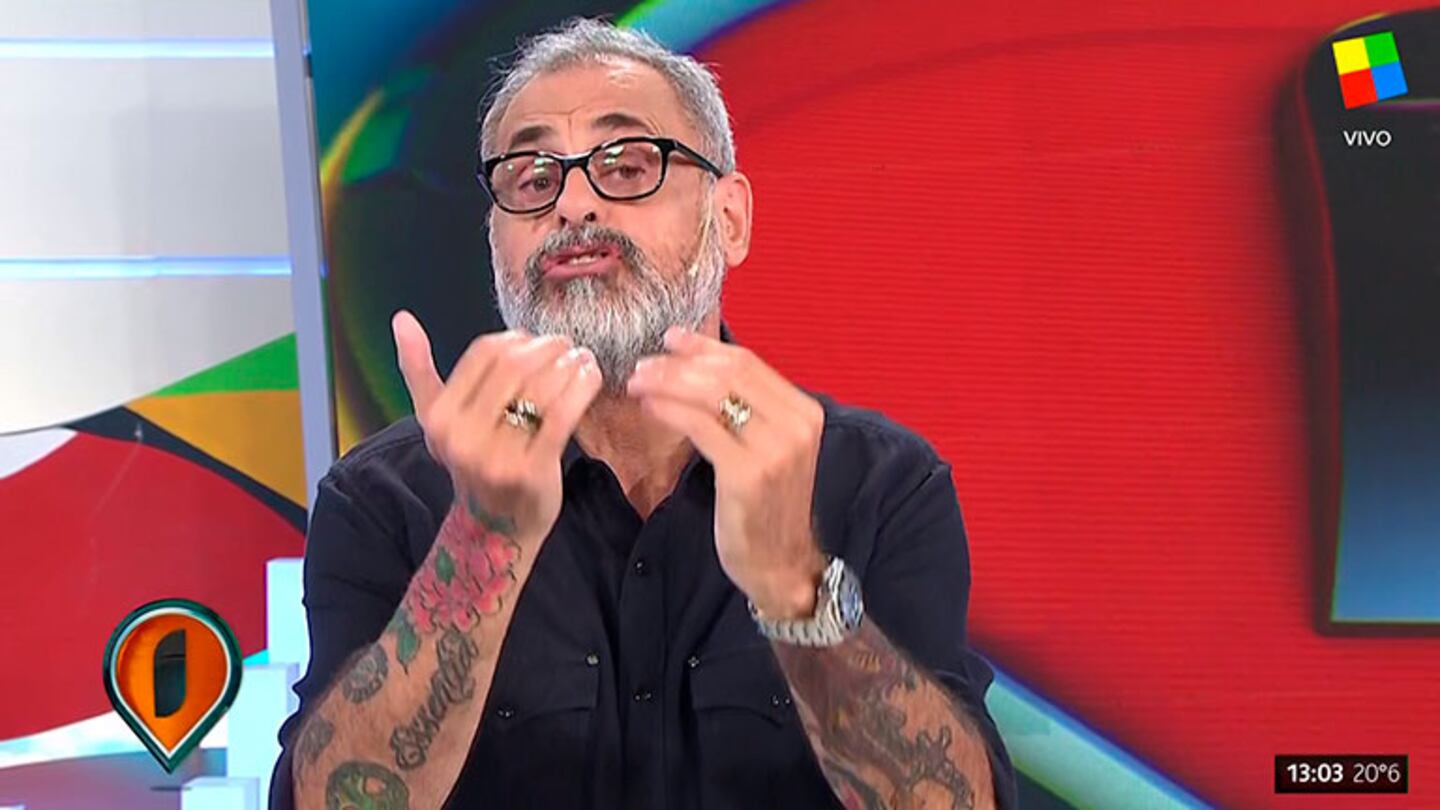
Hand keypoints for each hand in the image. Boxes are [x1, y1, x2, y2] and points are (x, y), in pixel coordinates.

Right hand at [392, 311, 603, 545]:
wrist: (496, 529)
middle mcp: (462, 437)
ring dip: (569, 364)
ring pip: (542, 386)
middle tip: (567, 345)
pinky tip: (590, 377)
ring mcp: (496, 456)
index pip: (485, 352)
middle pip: (515, 365)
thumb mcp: (438, 421)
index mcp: (439, 417)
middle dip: (548, 347)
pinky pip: (563, 413)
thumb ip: (418, 371)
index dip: (517, 339)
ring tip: (581, 359)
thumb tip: (402, 319)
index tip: (535, 342)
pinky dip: (582, 387)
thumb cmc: (475, 464)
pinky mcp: (533, 470)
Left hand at [626, 328, 826, 617]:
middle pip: (727, 373)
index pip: (747, 362)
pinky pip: (700, 427)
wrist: (780, 562)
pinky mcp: (747, 474)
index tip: (669, 339)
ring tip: (638, 383)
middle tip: (642, 366)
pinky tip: (649, 407)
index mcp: (804, 411)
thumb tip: (703, 365)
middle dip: (677, 364)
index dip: (703, 347)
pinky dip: (669, 410)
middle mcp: (795, 425)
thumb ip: (750, 408)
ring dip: (667, 383)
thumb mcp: (769, 447)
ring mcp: (774, 450)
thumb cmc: (765, 504)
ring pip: (711, 394)